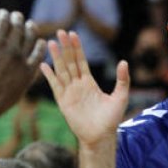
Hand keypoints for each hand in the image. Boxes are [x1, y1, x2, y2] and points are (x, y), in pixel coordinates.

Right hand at [0, 9, 45, 120]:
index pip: (3, 21)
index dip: (4, 15)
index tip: (3, 13)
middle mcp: (10, 50)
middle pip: (18, 27)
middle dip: (17, 19)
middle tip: (17, 16)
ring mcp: (21, 62)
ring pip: (31, 39)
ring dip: (31, 29)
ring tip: (30, 26)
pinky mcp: (29, 74)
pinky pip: (39, 56)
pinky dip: (41, 47)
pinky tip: (41, 43)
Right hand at [40, 30, 129, 147]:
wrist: (101, 136)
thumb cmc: (111, 119)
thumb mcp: (121, 96)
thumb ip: (122, 79)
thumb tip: (124, 62)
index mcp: (89, 82)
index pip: (81, 60)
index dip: (77, 47)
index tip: (73, 34)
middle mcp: (77, 85)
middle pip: (69, 62)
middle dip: (65, 47)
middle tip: (60, 31)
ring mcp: (69, 92)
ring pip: (61, 70)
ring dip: (56, 57)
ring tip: (50, 42)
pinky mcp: (63, 102)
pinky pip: (55, 86)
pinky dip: (49, 76)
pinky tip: (43, 65)